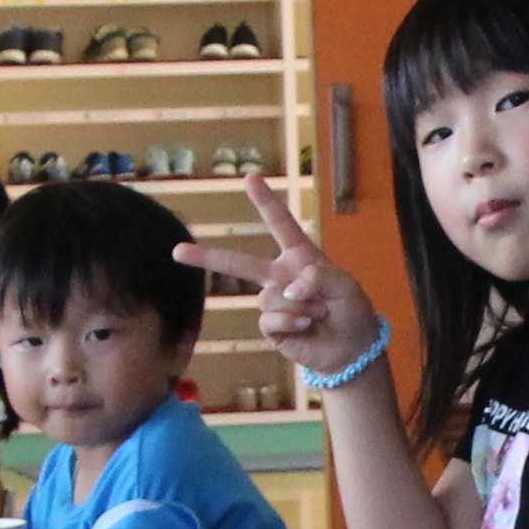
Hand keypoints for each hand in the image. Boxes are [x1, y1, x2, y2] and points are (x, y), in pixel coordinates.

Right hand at [176, 176, 386, 380]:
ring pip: (267, 297)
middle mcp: (280, 276)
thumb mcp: (346, 286)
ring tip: (318, 313)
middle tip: (177, 251)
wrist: (351, 350)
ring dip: (297, 306)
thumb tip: (288, 287)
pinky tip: (305, 326)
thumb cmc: (352, 312)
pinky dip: (289, 322)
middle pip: (239, 262)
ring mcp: (273, 302)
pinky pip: (269, 319)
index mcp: (299, 257)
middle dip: (207, 256)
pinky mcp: (271, 327)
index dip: (265, 202)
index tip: (250, 178)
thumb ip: (319, 276)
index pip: (280, 225)